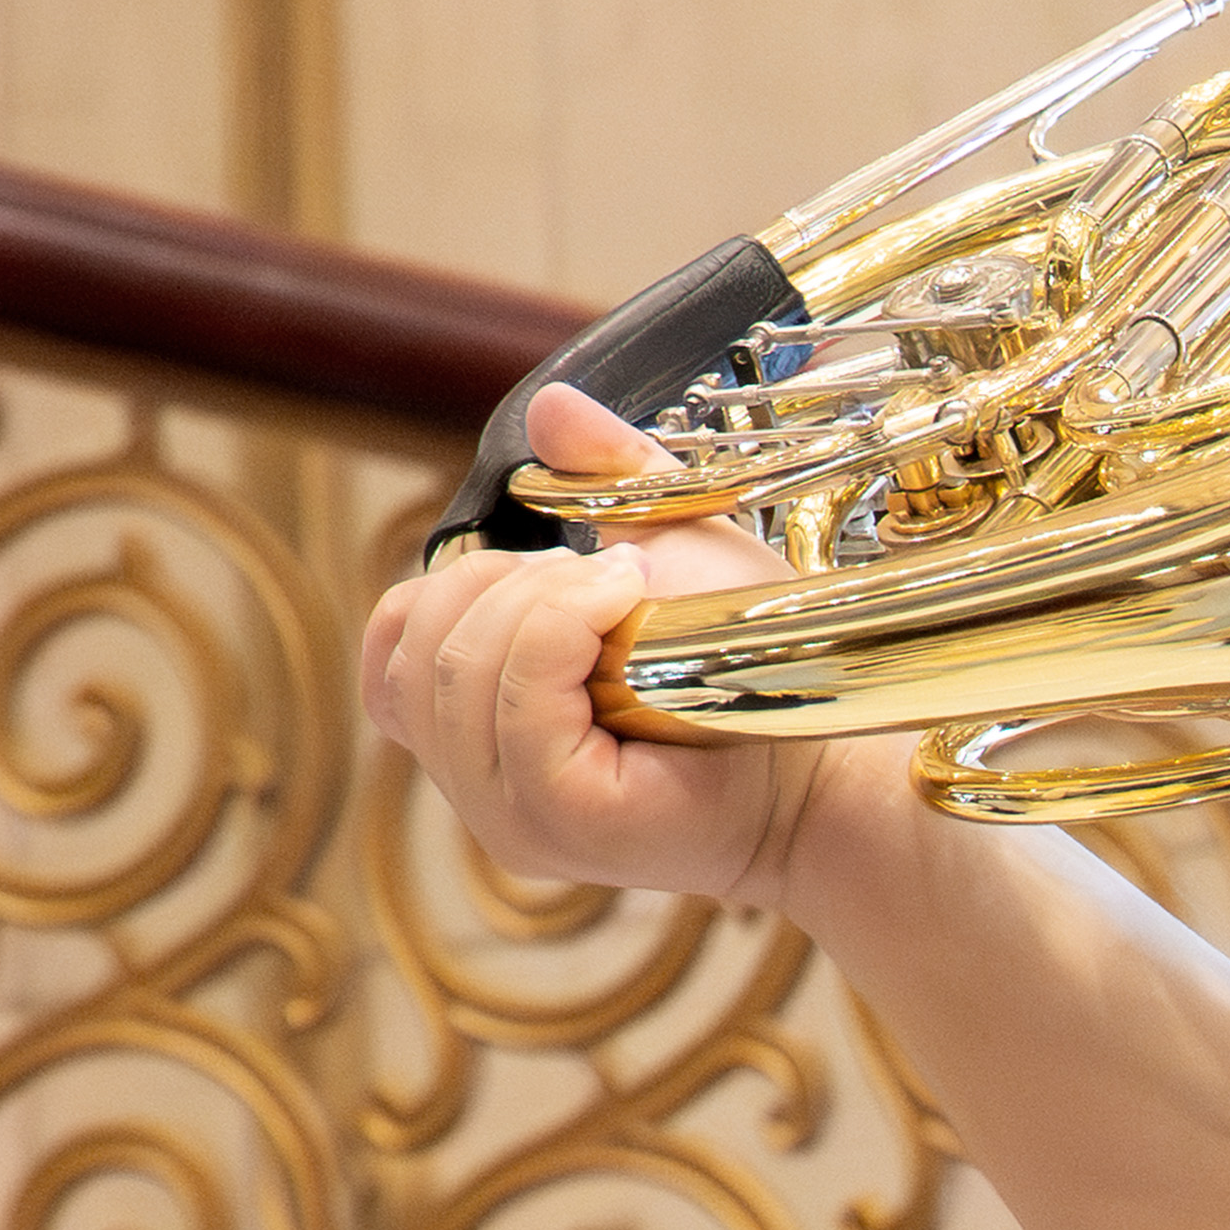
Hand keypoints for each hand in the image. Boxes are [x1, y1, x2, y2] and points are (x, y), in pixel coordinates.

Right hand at [352, 385, 868, 923]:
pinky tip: (625, 610)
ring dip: (543, 603)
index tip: (576, 575)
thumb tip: (551, 408)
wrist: (834, 761)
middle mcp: (480, 787)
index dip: (465, 587)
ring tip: (626, 601)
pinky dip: (563, 631)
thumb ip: (607, 478)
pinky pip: (518, 698)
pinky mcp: (560, 820)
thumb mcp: (672, 550)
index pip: (394, 647)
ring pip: (462, 665)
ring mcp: (512, 816)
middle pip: (422, 648)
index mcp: (476, 734)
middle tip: (611, 584)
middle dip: (510, 587)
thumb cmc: (760, 669)